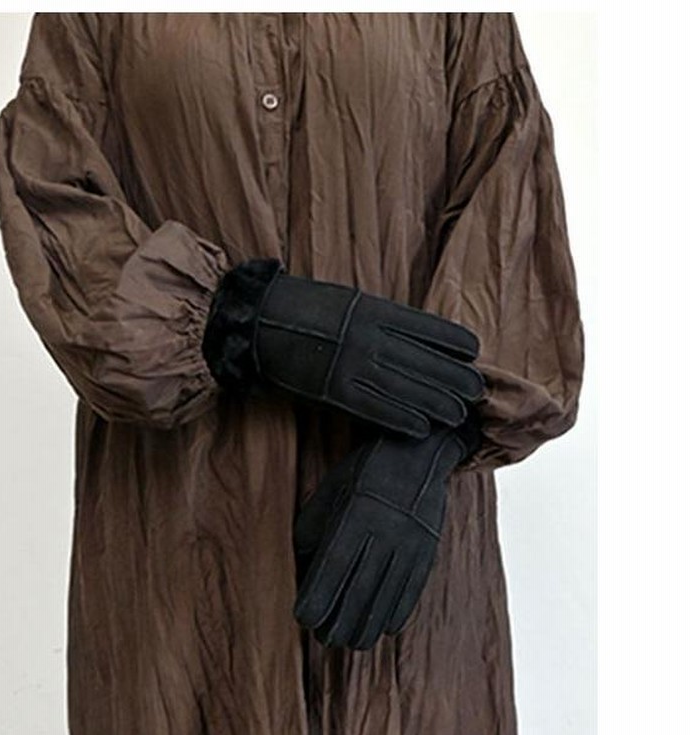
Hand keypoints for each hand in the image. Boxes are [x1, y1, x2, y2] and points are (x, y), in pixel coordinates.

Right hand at [202, 259, 483, 437]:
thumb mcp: (351, 303)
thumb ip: (382, 319)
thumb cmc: (306, 309)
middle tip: (476, 393)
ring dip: (437, 404)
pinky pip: (376, 409)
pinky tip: (422, 428)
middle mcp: (372, 337)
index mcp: (377, 311)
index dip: (456, 345)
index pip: (430, 330)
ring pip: (408, 389)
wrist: (262, 320)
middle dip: (456, 380)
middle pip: (427, 363)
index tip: (473, 355)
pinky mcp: (335, 390)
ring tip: (458, 415)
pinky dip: (402, 419)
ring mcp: (354, 365)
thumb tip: (413, 338)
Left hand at [293, 418, 481, 649]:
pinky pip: (411, 592)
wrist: (420, 452)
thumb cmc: (364, 470)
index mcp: (356, 514)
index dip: (318, 598)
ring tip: (348, 641)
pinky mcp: (428, 551)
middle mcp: (386, 532)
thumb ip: (313, 527)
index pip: (333, 567)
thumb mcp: (332, 488)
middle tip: (323, 638)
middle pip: (359, 591)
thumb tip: (300, 568)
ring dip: (365, 626)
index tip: (303, 617)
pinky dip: (395, 614)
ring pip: (386, 598)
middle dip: (339, 622)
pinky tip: (381, 628)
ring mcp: (411, 544)